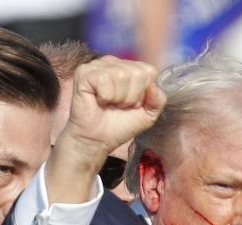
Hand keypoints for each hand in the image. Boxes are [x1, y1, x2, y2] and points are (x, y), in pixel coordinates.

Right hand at [48, 56, 164, 203]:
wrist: (94, 144)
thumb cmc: (116, 129)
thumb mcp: (145, 116)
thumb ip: (157, 100)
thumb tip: (155, 86)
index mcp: (125, 70)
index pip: (149, 71)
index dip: (144, 94)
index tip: (130, 108)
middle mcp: (110, 63)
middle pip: (140, 73)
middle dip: (134, 97)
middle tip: (118, 109)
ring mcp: (96, 67)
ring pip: (126, 76)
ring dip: (121, 98)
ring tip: (108, 107)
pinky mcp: (84, 76)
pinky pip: (108, 80)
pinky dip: (108, 96)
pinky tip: (98, 102)